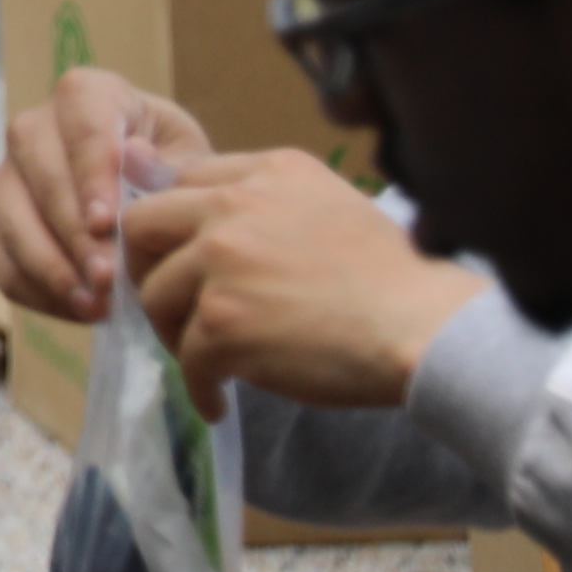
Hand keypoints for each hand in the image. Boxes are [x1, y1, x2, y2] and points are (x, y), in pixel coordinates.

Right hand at [0, 67, 226, 325]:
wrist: (160, 202)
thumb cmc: (177, 174)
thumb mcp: (192, 162)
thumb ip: (169, 165)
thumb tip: (132, 156)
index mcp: (90, 96)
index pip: (82, 122)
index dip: (90, 173)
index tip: (106, 224)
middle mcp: (37, 128)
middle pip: (39, 171)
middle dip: (71, 231)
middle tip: (107, 278)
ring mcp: (10, 174)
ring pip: (9, 214)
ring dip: (49, 264)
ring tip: (93, 305)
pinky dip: (33, 286)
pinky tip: (76, 308)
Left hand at [128, 144, 479, 413]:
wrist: (429, 329)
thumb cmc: (393, 278)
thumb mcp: (329, 207)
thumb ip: (264, 200)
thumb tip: (191, 199)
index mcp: (269, 171)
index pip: (185, 182)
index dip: (177, 227)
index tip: (186, 262)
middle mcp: (236, 205)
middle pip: (142, 227)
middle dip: (147, 269)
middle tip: (172, 308)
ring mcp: (225, 262)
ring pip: (157, 297)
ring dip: (173, 334)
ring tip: (206, 360)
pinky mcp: (223, 322)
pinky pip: (185, 359)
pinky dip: (199, 386)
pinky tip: (218, 400)